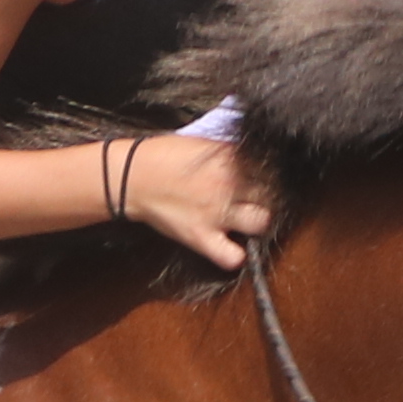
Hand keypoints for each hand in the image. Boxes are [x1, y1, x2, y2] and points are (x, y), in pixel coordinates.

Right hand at [116, 128, 274, 271]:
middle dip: (267, 195)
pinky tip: (232, 246)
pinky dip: (236, 255)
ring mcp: (217, 213)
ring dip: (258, 221)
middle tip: (256, 199)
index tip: (265, 179)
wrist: (131, 176)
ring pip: (261, 222)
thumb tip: (254, 163)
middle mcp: (229, 184)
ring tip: (247, 220)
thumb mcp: (203, 145)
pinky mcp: (201, 237)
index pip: (270, 168)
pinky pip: (232, 257)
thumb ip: (231, 154)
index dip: (270, 174)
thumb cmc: (164, 155)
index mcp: (230, 158)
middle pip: (271, 193)